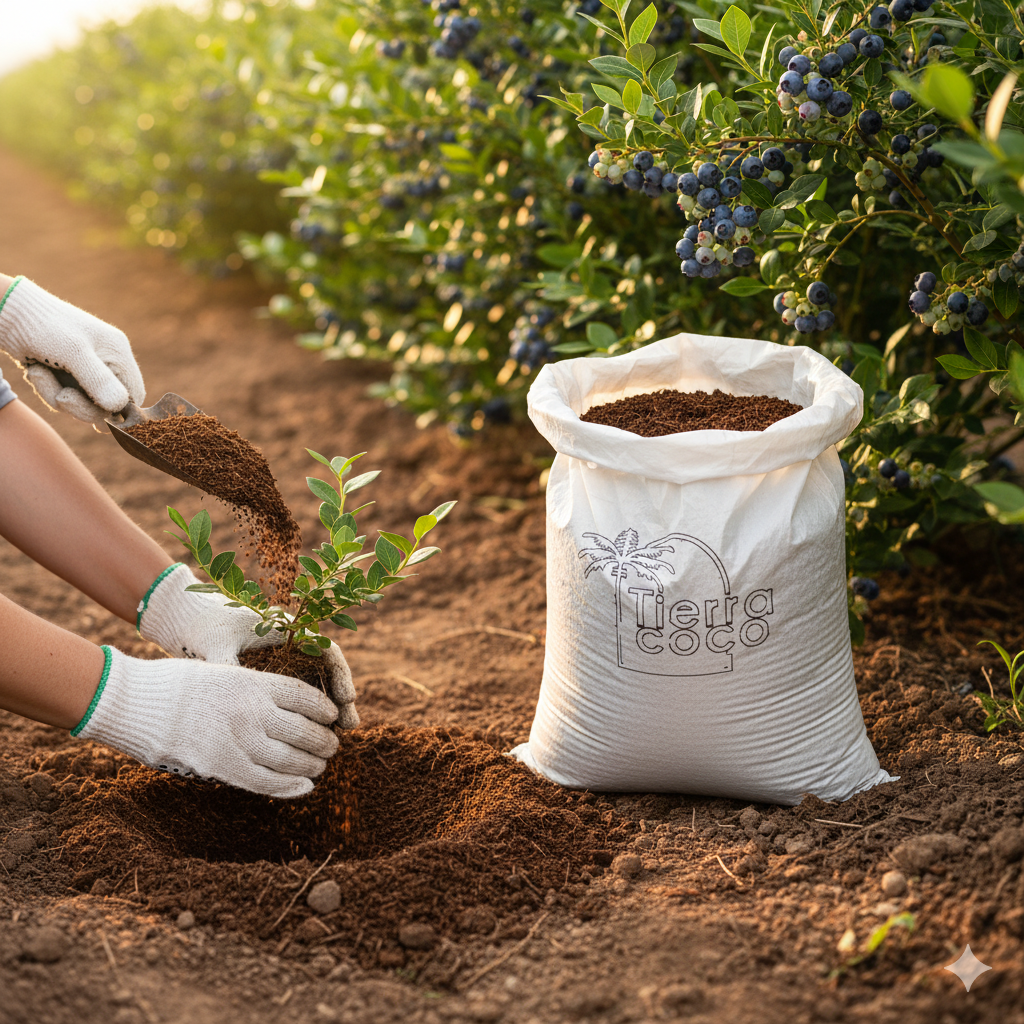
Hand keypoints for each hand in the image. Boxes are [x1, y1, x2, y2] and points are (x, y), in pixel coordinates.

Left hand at [0, 277, 144, 425]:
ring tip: (38, 373)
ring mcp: (86, 370)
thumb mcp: (73, 352)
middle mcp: (106, 363)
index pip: (134, 395)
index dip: (118, 410)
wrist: (8, 312)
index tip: (97, 413)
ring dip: (56, 395)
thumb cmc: (44, 326)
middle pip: (107, 406)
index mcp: (118, 353)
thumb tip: (119, 407)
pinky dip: (47, 389)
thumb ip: (98, 380)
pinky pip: (65, 398)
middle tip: (60, 396)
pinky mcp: (66, 375)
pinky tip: (36, 371)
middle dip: (80, 406)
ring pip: (82, 404)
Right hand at [73, 647, 339, 797]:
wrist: (134, 702)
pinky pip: (266, 782)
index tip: (334, 716)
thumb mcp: (223, 673)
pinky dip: (291, 787)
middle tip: (332, 746)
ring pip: (291, 759)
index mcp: (254, 683)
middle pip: (304, 730)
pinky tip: (306, 787)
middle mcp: (252, 711)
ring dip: (311, 766)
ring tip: (320, 766)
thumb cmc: (176, 685)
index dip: (325, 709)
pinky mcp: (222, 767)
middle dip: (324, 741)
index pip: (305, 697)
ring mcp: (238, 740)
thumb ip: (253, 689)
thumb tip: (281, 707)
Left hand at [138, 564, 358, 727]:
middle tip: (349, 726)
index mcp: (286, 628)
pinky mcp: (272, 675)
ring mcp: (285, 658)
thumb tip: (238, 700)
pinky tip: (311, 734)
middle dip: (340, 698)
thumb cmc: (204, 627)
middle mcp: (292, 643)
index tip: (345, 699)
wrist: (186, 618)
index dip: (340, 675)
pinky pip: (299, 695)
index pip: (326, 650)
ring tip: (339, 734)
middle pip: (327, 671)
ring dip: (328, 708)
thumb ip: (230, 669)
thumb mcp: (217, 647)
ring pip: (316, 684)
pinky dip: (308, 712)